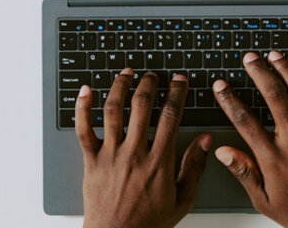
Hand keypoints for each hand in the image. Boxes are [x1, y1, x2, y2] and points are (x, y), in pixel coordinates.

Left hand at [76, 68, 212, 227]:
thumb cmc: (149, 222)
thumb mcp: (182, 199)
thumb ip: (194, 167)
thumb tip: (205, 141)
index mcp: (158, 161)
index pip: (171, 116)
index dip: (177, 93)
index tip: (179, 81)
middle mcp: (133, 153)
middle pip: (142, 106)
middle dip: (149, 84)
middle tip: (153, 75)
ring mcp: (110, 155)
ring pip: (113, 111)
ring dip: (120, 87)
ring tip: (126, 74)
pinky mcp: (91, 161)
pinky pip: (83, 129)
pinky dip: (82, 107)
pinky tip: (86, 90)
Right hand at [213, 52, 287, 227]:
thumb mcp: (265, 200)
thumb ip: (244, 172)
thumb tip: (224, 152)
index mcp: (273, 158)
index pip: (244, 120)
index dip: (229, 99)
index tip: (221, 86)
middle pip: (273, 96)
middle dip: (258, 72)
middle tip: (249, 59)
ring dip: (284, 69)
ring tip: (273, 55)